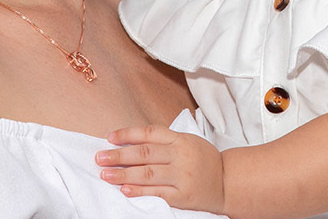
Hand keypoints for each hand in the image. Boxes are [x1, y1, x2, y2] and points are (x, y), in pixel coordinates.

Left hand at [97, 124, 224, 211]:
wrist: (227, 181)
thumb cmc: (204, 160)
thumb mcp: (188, 141)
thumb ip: (165, 141)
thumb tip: (131, 142)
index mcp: (180, 139)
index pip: (149, 133)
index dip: (127, 134)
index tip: (109, 138)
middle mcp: (180, 155)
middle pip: (144, 153)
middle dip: (119, 155)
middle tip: (100, 157)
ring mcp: (182, 176)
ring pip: (148, 173)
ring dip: (123, 174)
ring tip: (105, 174)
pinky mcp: (182, 195)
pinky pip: (157, 192)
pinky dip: (139, 191)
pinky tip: (125, 189)